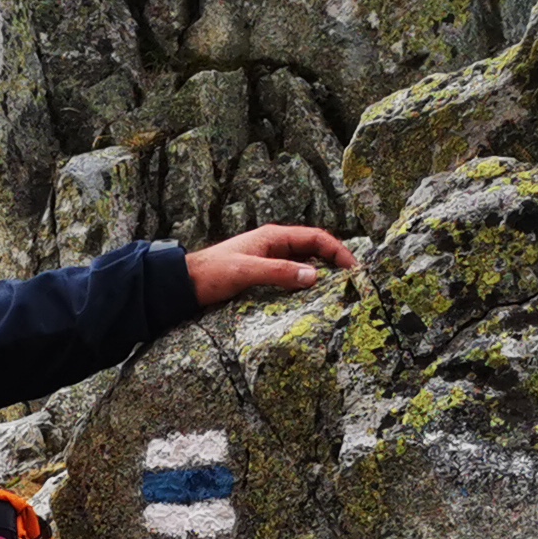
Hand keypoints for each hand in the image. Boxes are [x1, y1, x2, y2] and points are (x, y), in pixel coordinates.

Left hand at [185, 223, 356, 307]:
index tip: (354, 268)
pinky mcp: (262, 276)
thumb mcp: (246, 271)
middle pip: (314, 251)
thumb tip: (314, 277)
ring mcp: (269, 261)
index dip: (338, 251)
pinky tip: (309, 302)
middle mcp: (275, 246)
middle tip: (352, 283)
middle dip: (334, 264)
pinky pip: (290, 279)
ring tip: (337, 294)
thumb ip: (279, 273)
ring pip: (303, 266)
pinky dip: (303, 287)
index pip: (316, 238)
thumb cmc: (212, 272)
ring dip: (320, 277)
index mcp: (274, 237)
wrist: (183, 284)